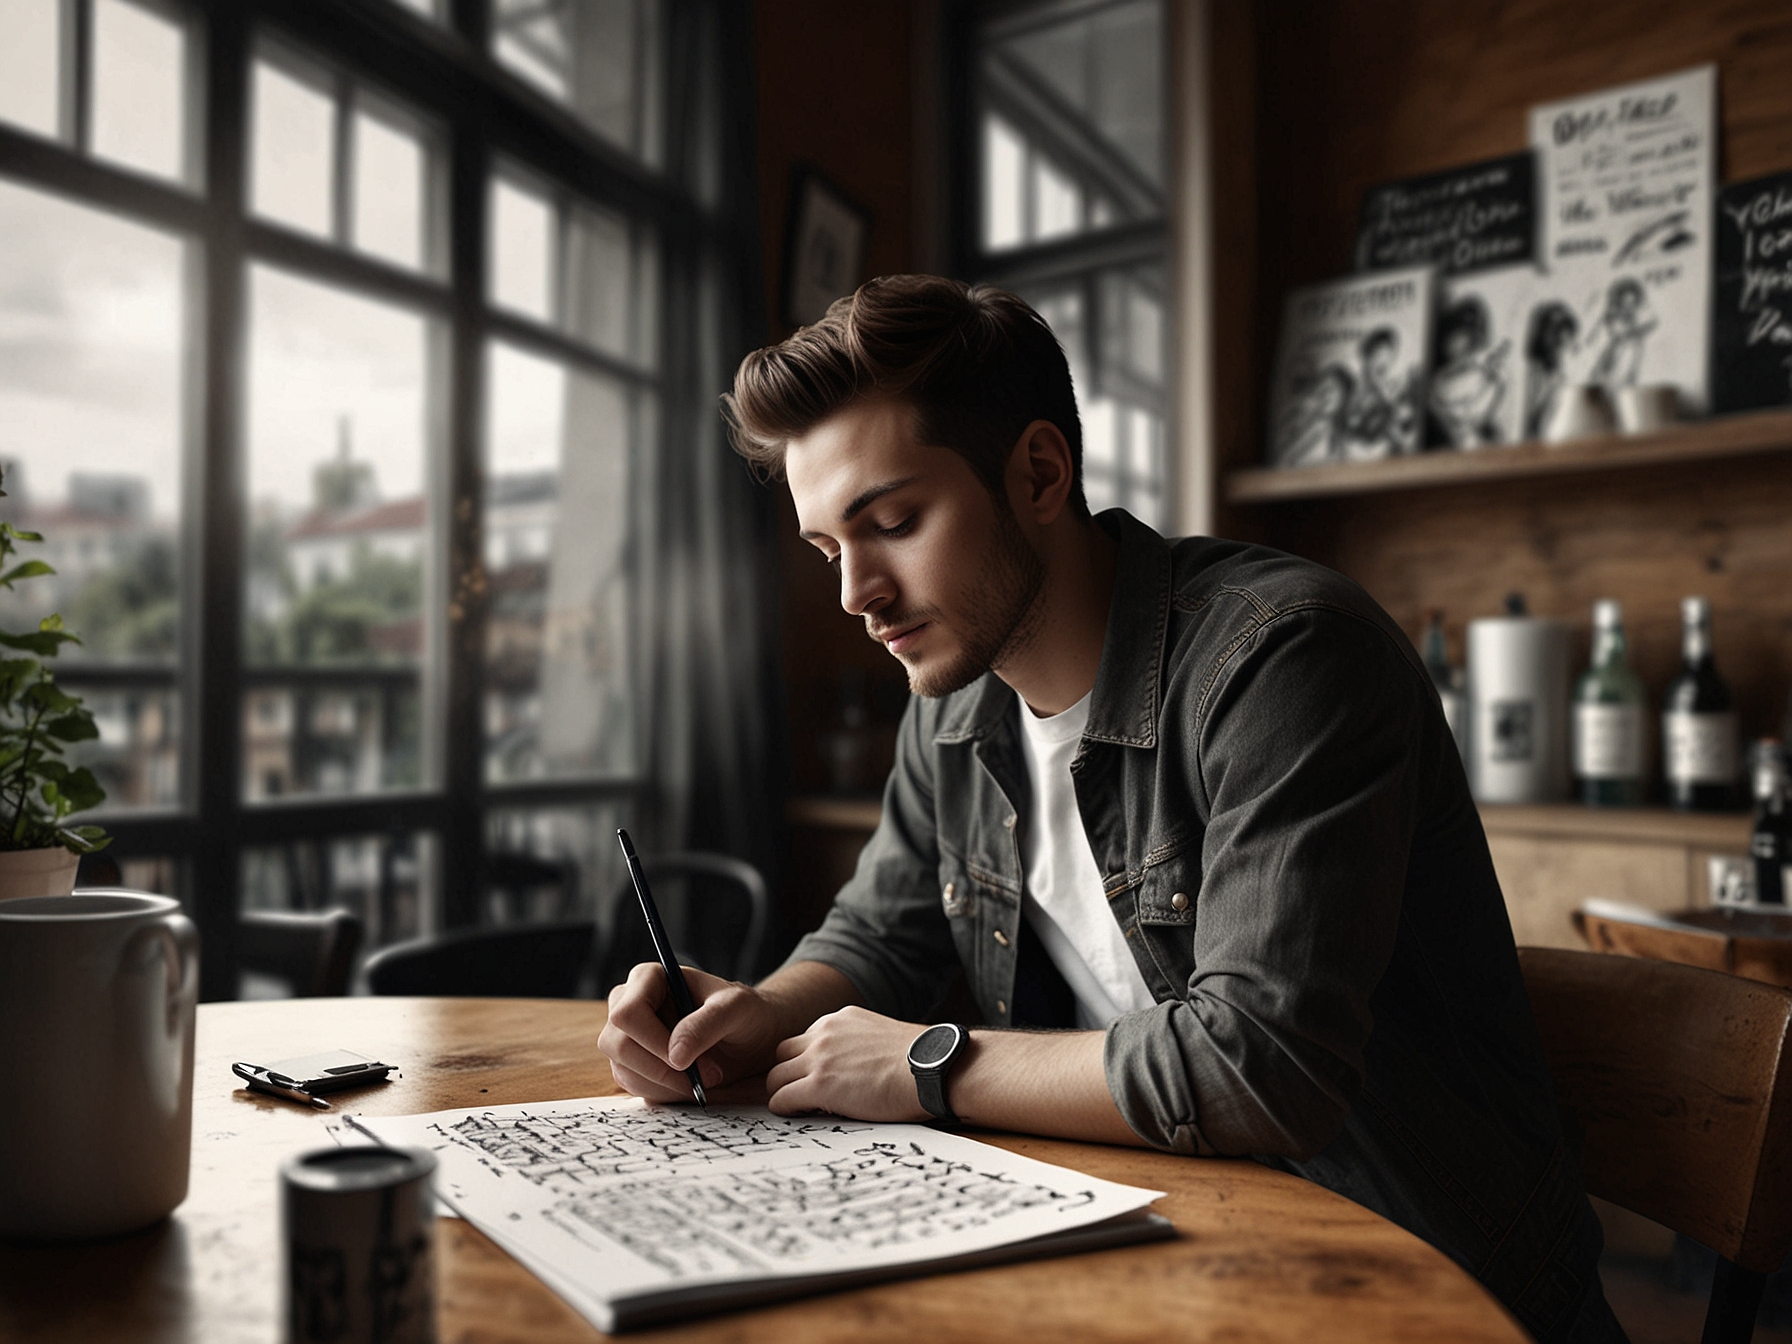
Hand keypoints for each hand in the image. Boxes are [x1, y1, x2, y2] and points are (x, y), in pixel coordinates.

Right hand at [600, 962, 784, 1103]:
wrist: (751, 1038)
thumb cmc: (744, 1013)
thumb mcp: (736, 1009)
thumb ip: (707, 1024)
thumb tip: (674, 1055)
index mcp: (647, 978)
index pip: (627, 1013)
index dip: (653, 1042)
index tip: (688, 1061)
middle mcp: (628, 1003)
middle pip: (616, 1044)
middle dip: (661, 1069)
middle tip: (704, 1077)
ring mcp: (626, 1035)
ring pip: (623, 1070)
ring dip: (666, 1084)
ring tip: (704, 1078)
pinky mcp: (631, 1064)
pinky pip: (634, 1087)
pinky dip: (664, 1093)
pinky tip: (691, 1084)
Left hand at [765, 1006, 931, 1121]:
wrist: (932, 1068)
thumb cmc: (920, 1061)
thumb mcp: (881, 1036)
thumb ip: (857, 1044)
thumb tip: (855, 1067)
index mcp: (840, 1019)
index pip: (804, 1040)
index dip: (806, 1062)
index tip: (818, 1079)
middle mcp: (824, 1033)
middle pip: (782, 1054)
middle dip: (789, 1074)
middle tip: (802, 1094)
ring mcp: (819, 1058)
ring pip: (775, 1077)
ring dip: (784, 1092)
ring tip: (803, 1108)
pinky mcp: (819, 1085)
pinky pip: (781, 1099)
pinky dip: (786, 1109)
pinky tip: (803, 1115)